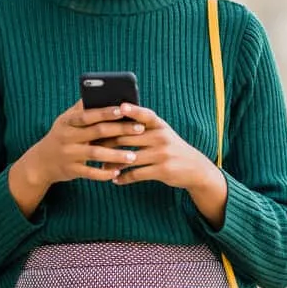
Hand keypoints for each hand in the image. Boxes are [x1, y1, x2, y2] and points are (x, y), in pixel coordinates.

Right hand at [19, 100, 145, 187]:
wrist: (41, 162)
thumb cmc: (62, 136)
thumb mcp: (66, 120)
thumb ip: (82, 109)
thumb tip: (102, 91)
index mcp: (68, 121)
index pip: (88, 114)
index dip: (105, 112)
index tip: (123, 109)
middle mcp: (67, 136)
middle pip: (97, 131)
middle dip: (120, 130)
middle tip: (140, 129)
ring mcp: (69, 154)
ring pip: (95, 153)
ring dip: (116, 155)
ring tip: (133, 156)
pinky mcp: (71, 170)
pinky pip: (90, 173)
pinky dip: (104, 173)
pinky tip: (117, 173)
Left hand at [102, 104, 221, 190]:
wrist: (194, 167)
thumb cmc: (170, 147)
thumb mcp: (162, 132)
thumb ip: (143, 127)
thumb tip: (116, 121)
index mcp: (159, 125)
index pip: (145, 115)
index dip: (133, 110)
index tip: (119, 107)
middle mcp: (161, 137)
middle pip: (128, 137)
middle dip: (108, 142)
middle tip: (92, 146)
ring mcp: (162, 154)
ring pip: (130, 157)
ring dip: (113, 164)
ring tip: (101, 168)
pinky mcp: (162, 170)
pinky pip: (137, 174)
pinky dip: (124, 178)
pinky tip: (115, 180)